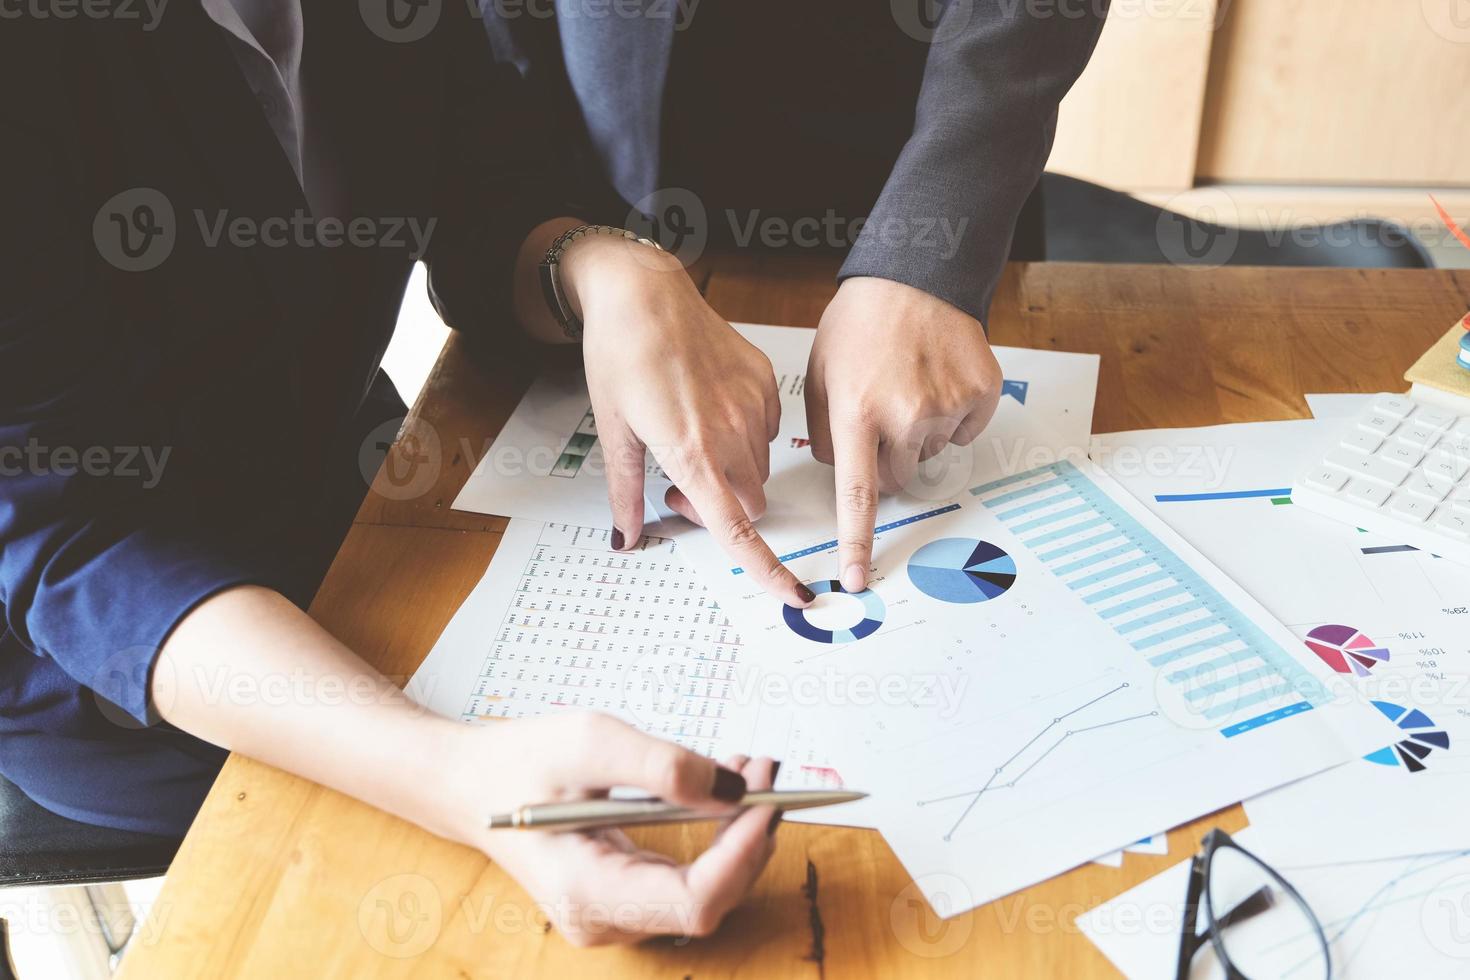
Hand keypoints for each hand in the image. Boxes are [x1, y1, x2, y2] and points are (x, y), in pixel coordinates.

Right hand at [442, 713, 779, 945]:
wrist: (469, 784)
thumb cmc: (519, 763)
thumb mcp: (590, 741)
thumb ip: (661, 765)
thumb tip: (731, 789)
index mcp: (588, 893)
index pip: (693, 901)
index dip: (741, 854)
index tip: (765, 799)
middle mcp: (605, 920)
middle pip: (708, 900)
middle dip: (749, 836)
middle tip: (767, 768)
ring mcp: (615, 914)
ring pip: (706, 891)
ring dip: (739, 834)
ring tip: (750, 768)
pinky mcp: (625, 895)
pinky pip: (689, 878)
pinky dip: (717, 836)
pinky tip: (725, 789)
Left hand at [563, 235, 812, 606]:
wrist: (644, 291)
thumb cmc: (620, 354)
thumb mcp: (613, 430)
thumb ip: (625, 490)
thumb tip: (626, 536)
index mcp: (690, 451)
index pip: (736, 528)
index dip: (766, 569)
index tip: (791, 594)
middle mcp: (730, 433)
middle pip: (748, 504)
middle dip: (720, 510)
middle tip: (674, 485)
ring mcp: (752, 405)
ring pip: (757, 469)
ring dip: (730, 473)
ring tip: (687, 440)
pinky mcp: (765, 382)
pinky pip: (767, 431)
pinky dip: (743, 437)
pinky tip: (708, 409)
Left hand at [807, 277, 1001, 590]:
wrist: (916, 276)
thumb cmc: (860, 325)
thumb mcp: (822, 375)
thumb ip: (830, 433)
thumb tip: (847, 477)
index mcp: (855, 410)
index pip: (857, 494)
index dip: (858, 541)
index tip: (858, 578)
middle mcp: (904, 414)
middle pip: (896, 478)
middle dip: (885, 459)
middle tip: (881, 415)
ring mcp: (947, 406)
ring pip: (929, 455)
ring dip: (917, 433)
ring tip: (908, 384)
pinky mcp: (980, 395)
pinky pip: (963, 432)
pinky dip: (952, 416)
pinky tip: (937, 379)